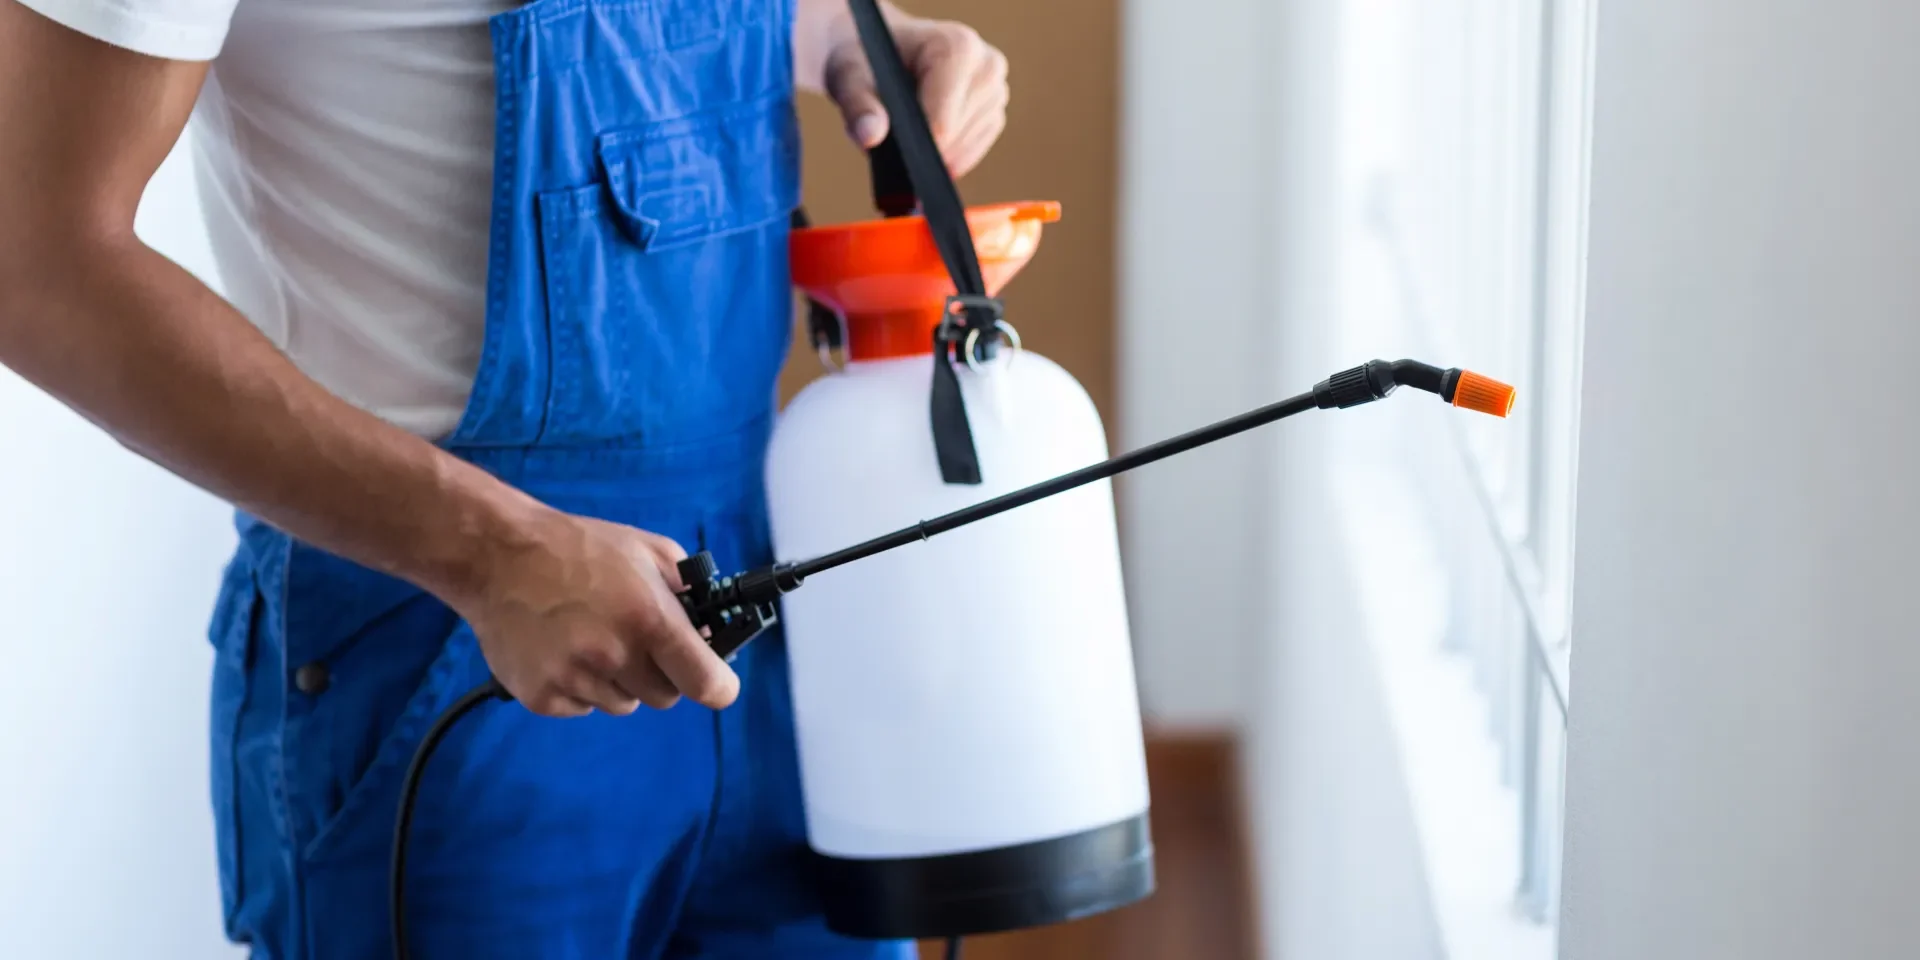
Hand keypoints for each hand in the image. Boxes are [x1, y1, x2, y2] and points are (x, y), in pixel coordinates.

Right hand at [456, 508, 738, 717]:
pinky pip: (582, 708)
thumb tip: (710, 629)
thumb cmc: (577, 549)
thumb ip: (688, 590)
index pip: (705, 683)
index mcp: (649, 620)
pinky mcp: (542, 697)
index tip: (717, 683)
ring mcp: (575, 680)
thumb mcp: (647, 551)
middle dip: (661, 673)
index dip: (718, 687)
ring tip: (592, 638)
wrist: (498, 556)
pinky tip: (564, 650)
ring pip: (622, 703)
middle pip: (664, 696)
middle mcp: (614, 655)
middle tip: (638, 641)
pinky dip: (580, 687)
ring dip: (618, 680)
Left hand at [817, 10, 1009, 176]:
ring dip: (933, 153)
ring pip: (966, 147)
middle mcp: (986, 65)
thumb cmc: (865, 61)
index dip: (917, 146)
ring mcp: (995, 90)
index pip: (945, 118)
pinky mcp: (994, 113)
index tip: (895, 154)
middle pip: (957, 135)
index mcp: (957, 46)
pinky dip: (947, 156)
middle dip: (922, 148)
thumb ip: (857, 106)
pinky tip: (925, 140)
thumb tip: (870, 135)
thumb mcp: (849, 77)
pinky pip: (973, 151)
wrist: (880, 55)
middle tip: (891, 136)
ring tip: (906, 130)